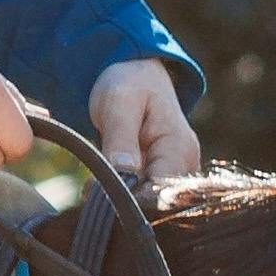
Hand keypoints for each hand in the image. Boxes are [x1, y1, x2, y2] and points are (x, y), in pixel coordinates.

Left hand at [82, 58, 201, 194]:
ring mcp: (176, 173)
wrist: (136, 74)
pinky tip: (104, 186)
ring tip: (94, 187)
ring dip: (121, 198)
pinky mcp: (163, 176)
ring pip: (148, 201)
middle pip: (156, 201)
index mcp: (179, 148)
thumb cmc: (129, 84)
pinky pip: (144, 194)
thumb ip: (121, 138)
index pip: (161, 191)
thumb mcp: (119, 103)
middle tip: (89, 190)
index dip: (130, 198)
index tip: (97, 192)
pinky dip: (124, 193)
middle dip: (123, 200)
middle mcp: (185, 165)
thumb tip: (124, 173)